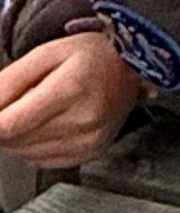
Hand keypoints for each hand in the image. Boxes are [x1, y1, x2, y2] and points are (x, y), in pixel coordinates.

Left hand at [0, 33, 142, 167]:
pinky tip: (49, 124)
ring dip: (19, 136)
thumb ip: (9, 80)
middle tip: (21, 102)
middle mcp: (83, 119)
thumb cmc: (93, 55)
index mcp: (71, 89)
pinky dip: (36, 146)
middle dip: (5, 125)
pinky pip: (42, 160)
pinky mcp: (90, 152)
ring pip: (25, 154)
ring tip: (38, 111)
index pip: (8, 125)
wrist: (134, 67)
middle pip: (14, 141)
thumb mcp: (46, 52)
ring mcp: (89, 140)